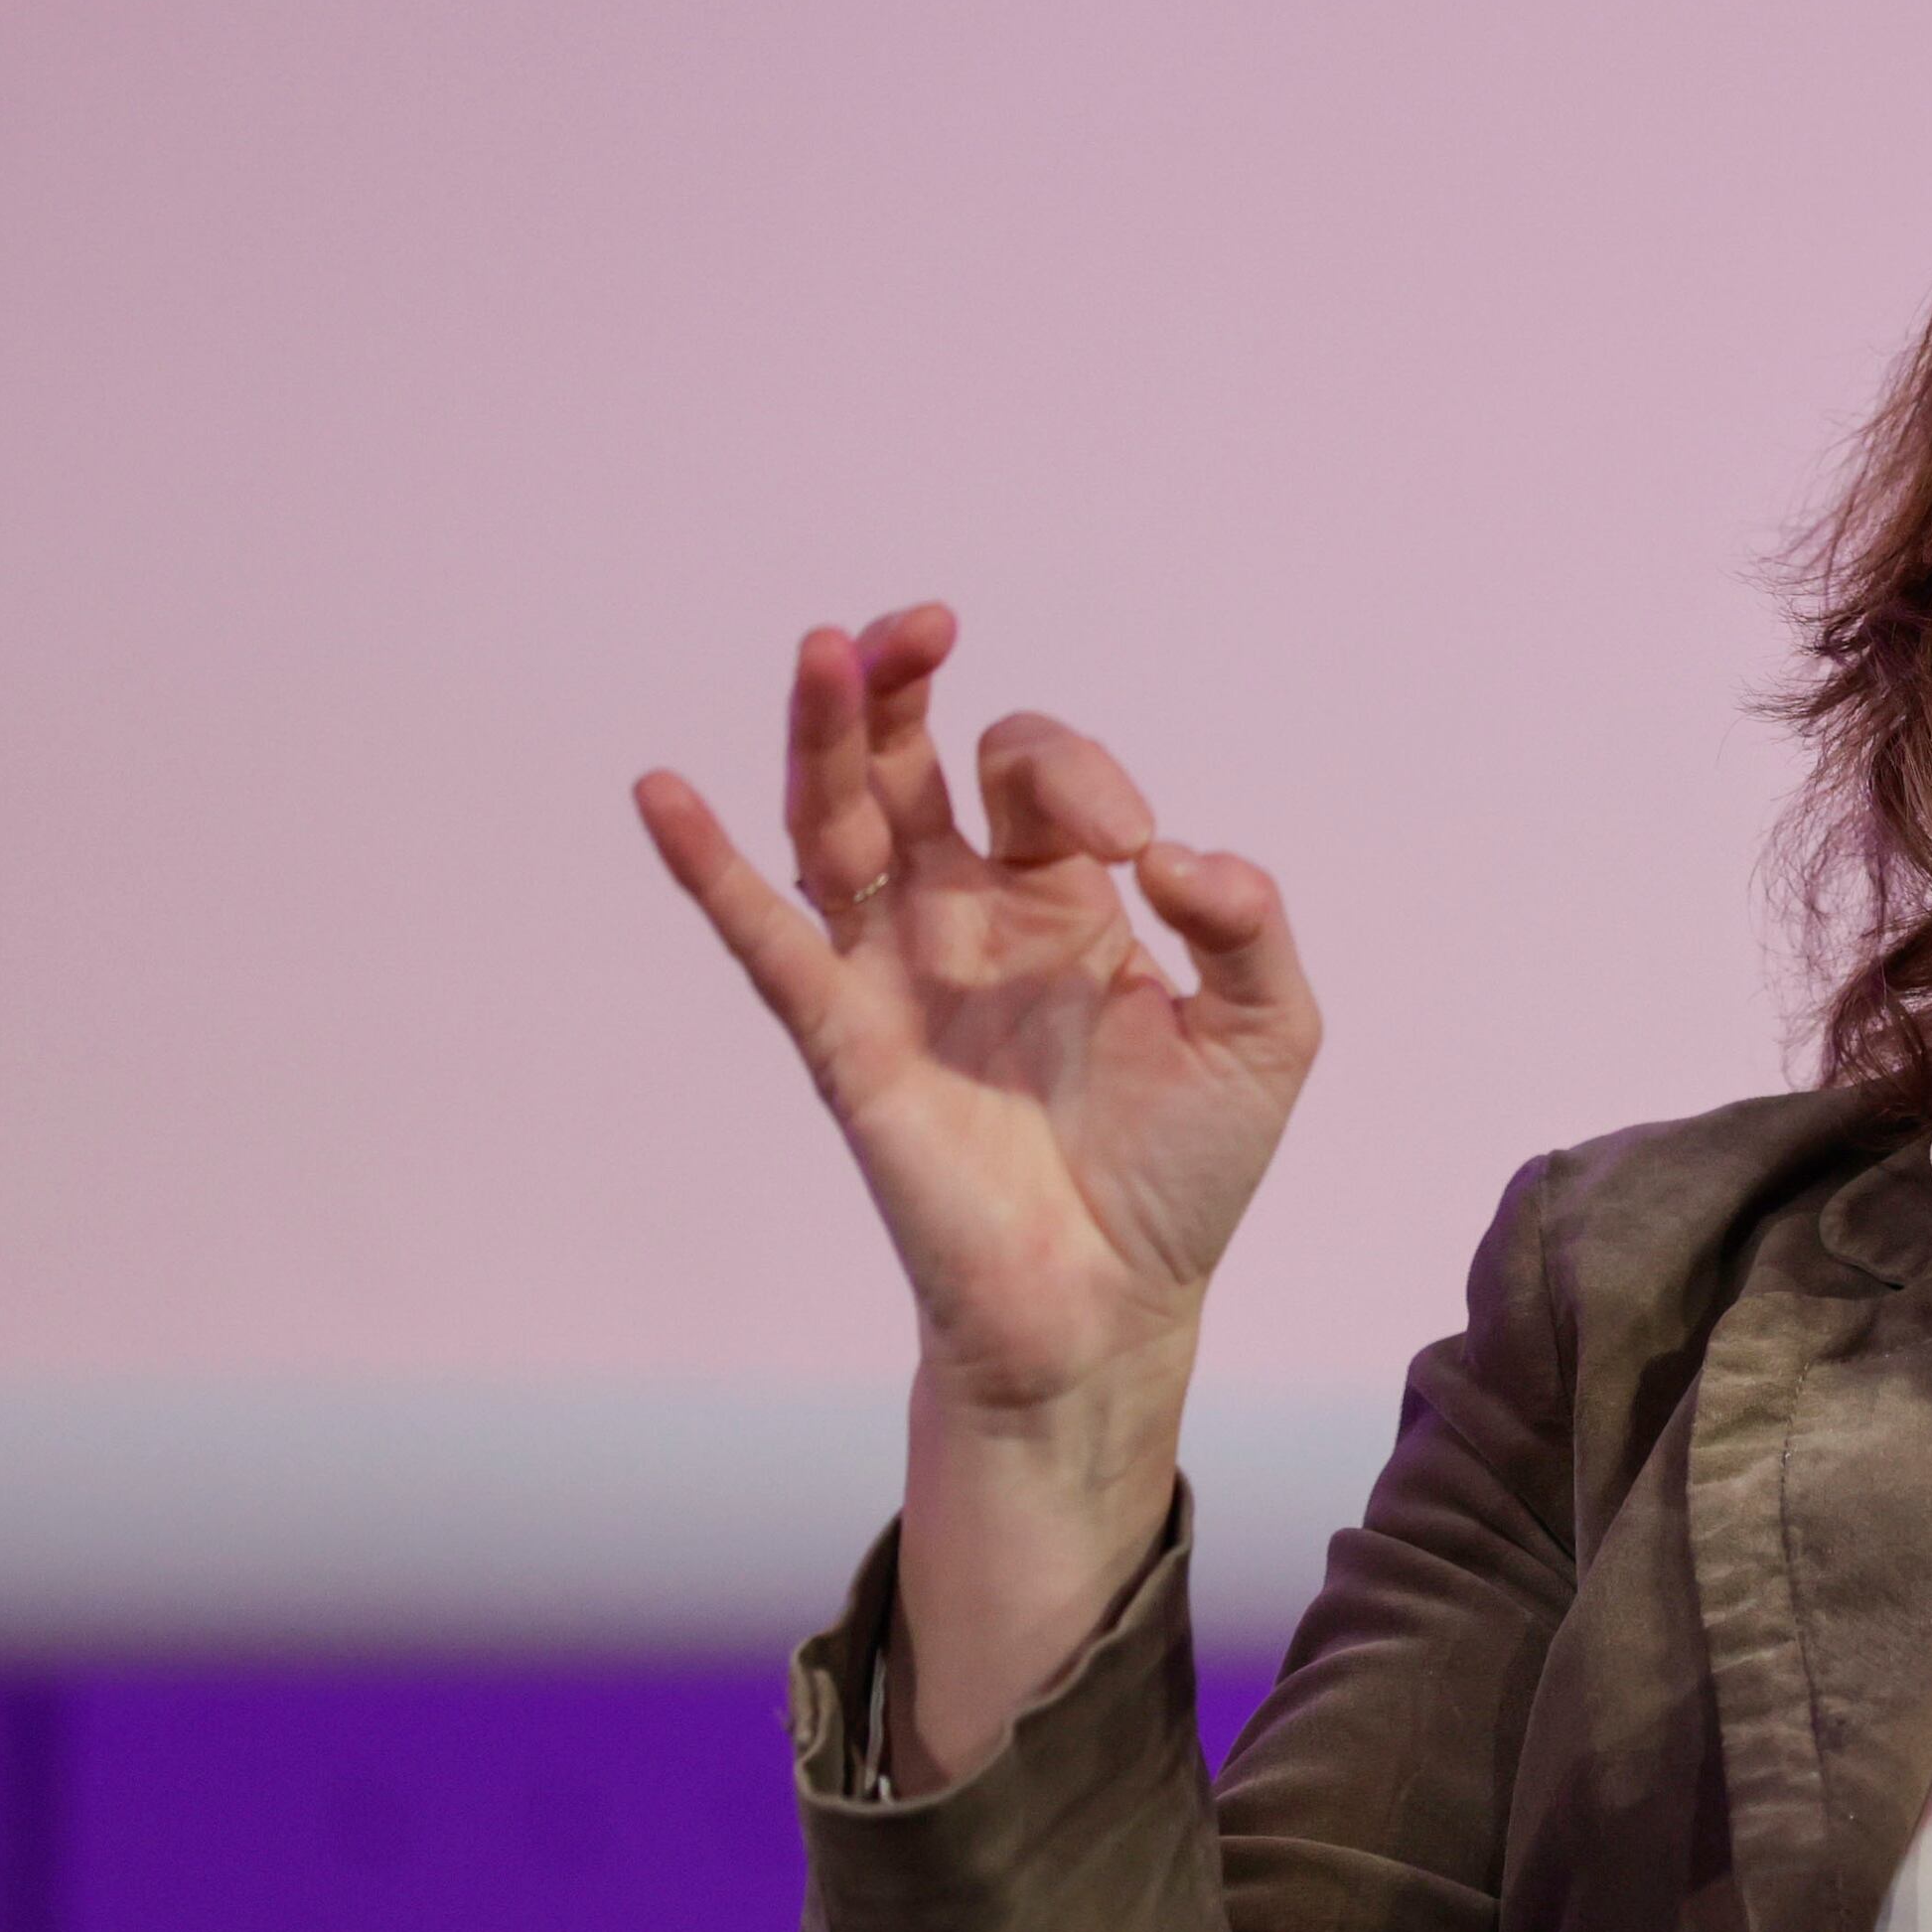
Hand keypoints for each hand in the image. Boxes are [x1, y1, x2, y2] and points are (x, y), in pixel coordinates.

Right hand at [638, 604, 1321, 1407]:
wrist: (1111, 1306)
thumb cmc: (1179, 1172)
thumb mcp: (1266, 1034)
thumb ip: (1250, 928)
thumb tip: (1173, 857)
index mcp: (1057, 896)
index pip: (1036, 777)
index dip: (1081, 778)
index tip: (1143, 850)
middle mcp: (961, 915)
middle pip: (904, 764)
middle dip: (900, 682)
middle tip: (918, 624)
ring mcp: (893, 972)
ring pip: (833, 823)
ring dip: (823, 735)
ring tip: (825, 648)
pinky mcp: (844, 1044)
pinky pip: (767, 943)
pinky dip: (710, 870)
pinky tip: (665, 794)